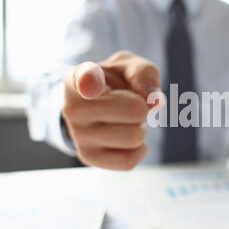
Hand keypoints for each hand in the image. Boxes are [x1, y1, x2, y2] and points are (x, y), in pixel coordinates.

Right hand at [62, 51, 163, 170]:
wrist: (95, 107)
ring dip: (141, 128)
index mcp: (81, 76)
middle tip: (132, 105)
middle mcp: (73, 107)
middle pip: (134, 111)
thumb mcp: (130, 67)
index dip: (90, 81)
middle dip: (143, 108)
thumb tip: (155, 102)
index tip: (90, 85)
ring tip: (126, 121)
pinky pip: (129, 160)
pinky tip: (127, 138)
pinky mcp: (88, 157)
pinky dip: (139, 150)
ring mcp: (78, 135)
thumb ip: (144, 74)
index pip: (86, 79)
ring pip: (134, 137)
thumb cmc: (116, 83)